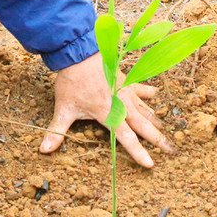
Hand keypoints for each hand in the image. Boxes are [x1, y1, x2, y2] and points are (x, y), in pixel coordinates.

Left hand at [40, 52, 173, 166]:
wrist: (80, 52)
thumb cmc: (72, 81)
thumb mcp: (63, 108)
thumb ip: (56, 131)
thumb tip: (43, 150)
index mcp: (109, 114)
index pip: (126, 139)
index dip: (138, 153)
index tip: (150, 164)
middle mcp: (122, 104)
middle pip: (144, 126)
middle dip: (158, 140)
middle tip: (172, 151)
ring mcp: (126, 91)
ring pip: (146, 109)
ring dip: (157, 121)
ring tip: (167, 131)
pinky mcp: (126, 80)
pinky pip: (141, 89)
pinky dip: (149, 93)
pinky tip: (156, 95)